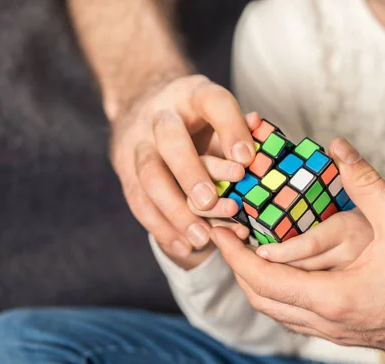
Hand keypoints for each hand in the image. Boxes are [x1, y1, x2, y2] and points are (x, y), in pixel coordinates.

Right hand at [109, 74, 254, 259]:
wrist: (142, 104)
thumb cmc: (194, 116)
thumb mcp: (216, 112)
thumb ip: (238, 126)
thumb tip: (259, 125)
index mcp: (192, 95)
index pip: (212, 102)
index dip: (230, 129)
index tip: (246, 161)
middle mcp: (161, 116)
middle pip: (171, 140)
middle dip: (191, 173)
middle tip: (210, 202)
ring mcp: (138, 142)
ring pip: (149, 176)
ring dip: (175, 210)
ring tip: (202, 237)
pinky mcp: (125, 169)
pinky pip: (138, 201)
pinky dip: (161, 228)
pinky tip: (184, 247)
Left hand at [210, 138, 384, 360]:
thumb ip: (366, 182)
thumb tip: (338, 147)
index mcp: (333, 298)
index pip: (262, 278)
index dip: (233, 253)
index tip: (217, 231)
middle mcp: (327, 322)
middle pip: (260, 298)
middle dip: (237, 267)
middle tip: (227, 237)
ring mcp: (335, 332)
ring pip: (277, 311)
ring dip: (256, 281)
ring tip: (248, 250)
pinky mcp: (345, 333)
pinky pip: (296, 316)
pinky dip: (278, 293)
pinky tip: (284, 271)